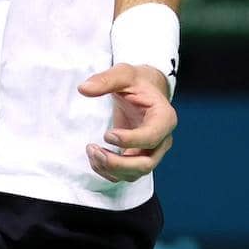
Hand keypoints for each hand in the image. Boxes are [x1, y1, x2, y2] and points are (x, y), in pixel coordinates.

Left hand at [78, 63, 176, 182]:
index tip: (107, 134)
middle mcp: (163, 140)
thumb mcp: (123, 74)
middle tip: (94, 149)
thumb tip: (83, 88)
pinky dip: (108, 171)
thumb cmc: (137, 82)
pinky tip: (94, 156)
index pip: (152, 137)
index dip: (130, 140)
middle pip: (146, 164)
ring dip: (111, 168)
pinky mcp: (140, 158)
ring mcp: (152, 152)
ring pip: (136, 174)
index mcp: (165, 118)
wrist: (145, 90)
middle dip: (118, 163)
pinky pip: (126, 175)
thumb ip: (105, 80)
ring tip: (91, 150)